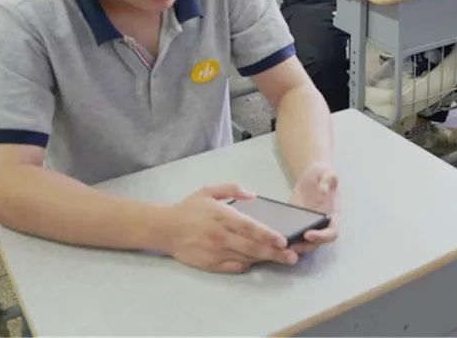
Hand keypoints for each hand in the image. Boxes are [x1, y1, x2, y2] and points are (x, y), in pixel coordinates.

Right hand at [162, 183, 298, 273]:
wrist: (164, 229)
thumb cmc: (189, 208)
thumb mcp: (208, 190)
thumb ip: (231, 189)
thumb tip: (253, 194)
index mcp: (222, 216)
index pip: (249, 227)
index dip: (267, 235)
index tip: (283, 240)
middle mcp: (221, 236)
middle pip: (252, 247)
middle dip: (275, 253)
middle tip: (292, 256)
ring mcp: (216, 252)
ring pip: (246, 258)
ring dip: (265, 259)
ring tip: (282, 260)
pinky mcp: (210, 264)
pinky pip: (233, 267)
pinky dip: (247, 265)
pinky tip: (257, 262)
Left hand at [288, 163, 339, 254]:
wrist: (313, 174)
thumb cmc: (323, 173)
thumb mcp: (327, 172)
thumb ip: (329, 180)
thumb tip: (324, 190)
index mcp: (333, 215)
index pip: (332, 232)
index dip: (321, 237)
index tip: (308, 234)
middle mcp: (322, 224)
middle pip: (316, 243)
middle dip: (304, 246)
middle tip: (290, 246)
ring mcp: (310, 225)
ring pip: (304, 242)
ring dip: (293, 246)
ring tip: (279, 247)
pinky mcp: (297, 223)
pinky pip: (293, 234)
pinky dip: (284, 238)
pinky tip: (272, 236)